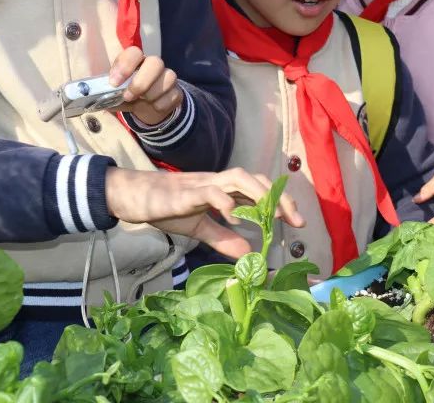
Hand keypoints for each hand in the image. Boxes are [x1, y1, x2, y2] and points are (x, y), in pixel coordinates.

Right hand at [105, 168, 304, 258]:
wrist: (136, 198)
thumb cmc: (167, 208)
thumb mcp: (200, 229)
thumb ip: (223, 238)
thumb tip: (248, 255)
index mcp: (224, 190)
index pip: (260, 189)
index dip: (281, 201)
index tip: (297, 222)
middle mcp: (219, 182)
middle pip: (257, 180)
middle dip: (279, 198)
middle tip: (296, 221)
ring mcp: (204, 184)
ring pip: (240, 178)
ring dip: (260, 195)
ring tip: (272, 216)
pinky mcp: (187, 192)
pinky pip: (212, 192)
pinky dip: (227, 203)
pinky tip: (236, 219)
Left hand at [110, 47, 182, 126]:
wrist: (146, 109)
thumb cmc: (127, 96)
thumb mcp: (114, 95)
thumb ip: (106, 94)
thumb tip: (93, 98)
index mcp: (135, 61)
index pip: (134, 53)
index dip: (125, 66)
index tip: (114, 83)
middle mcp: (153, 65)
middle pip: (155, 62)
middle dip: (141, 83)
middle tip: (128, 96)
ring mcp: (167, 77)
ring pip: (168, 78)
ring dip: (151, 95)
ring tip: (142, 102)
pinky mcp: (176, 91)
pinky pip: (174, 96)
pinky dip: (161, 105)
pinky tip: (153, 107)